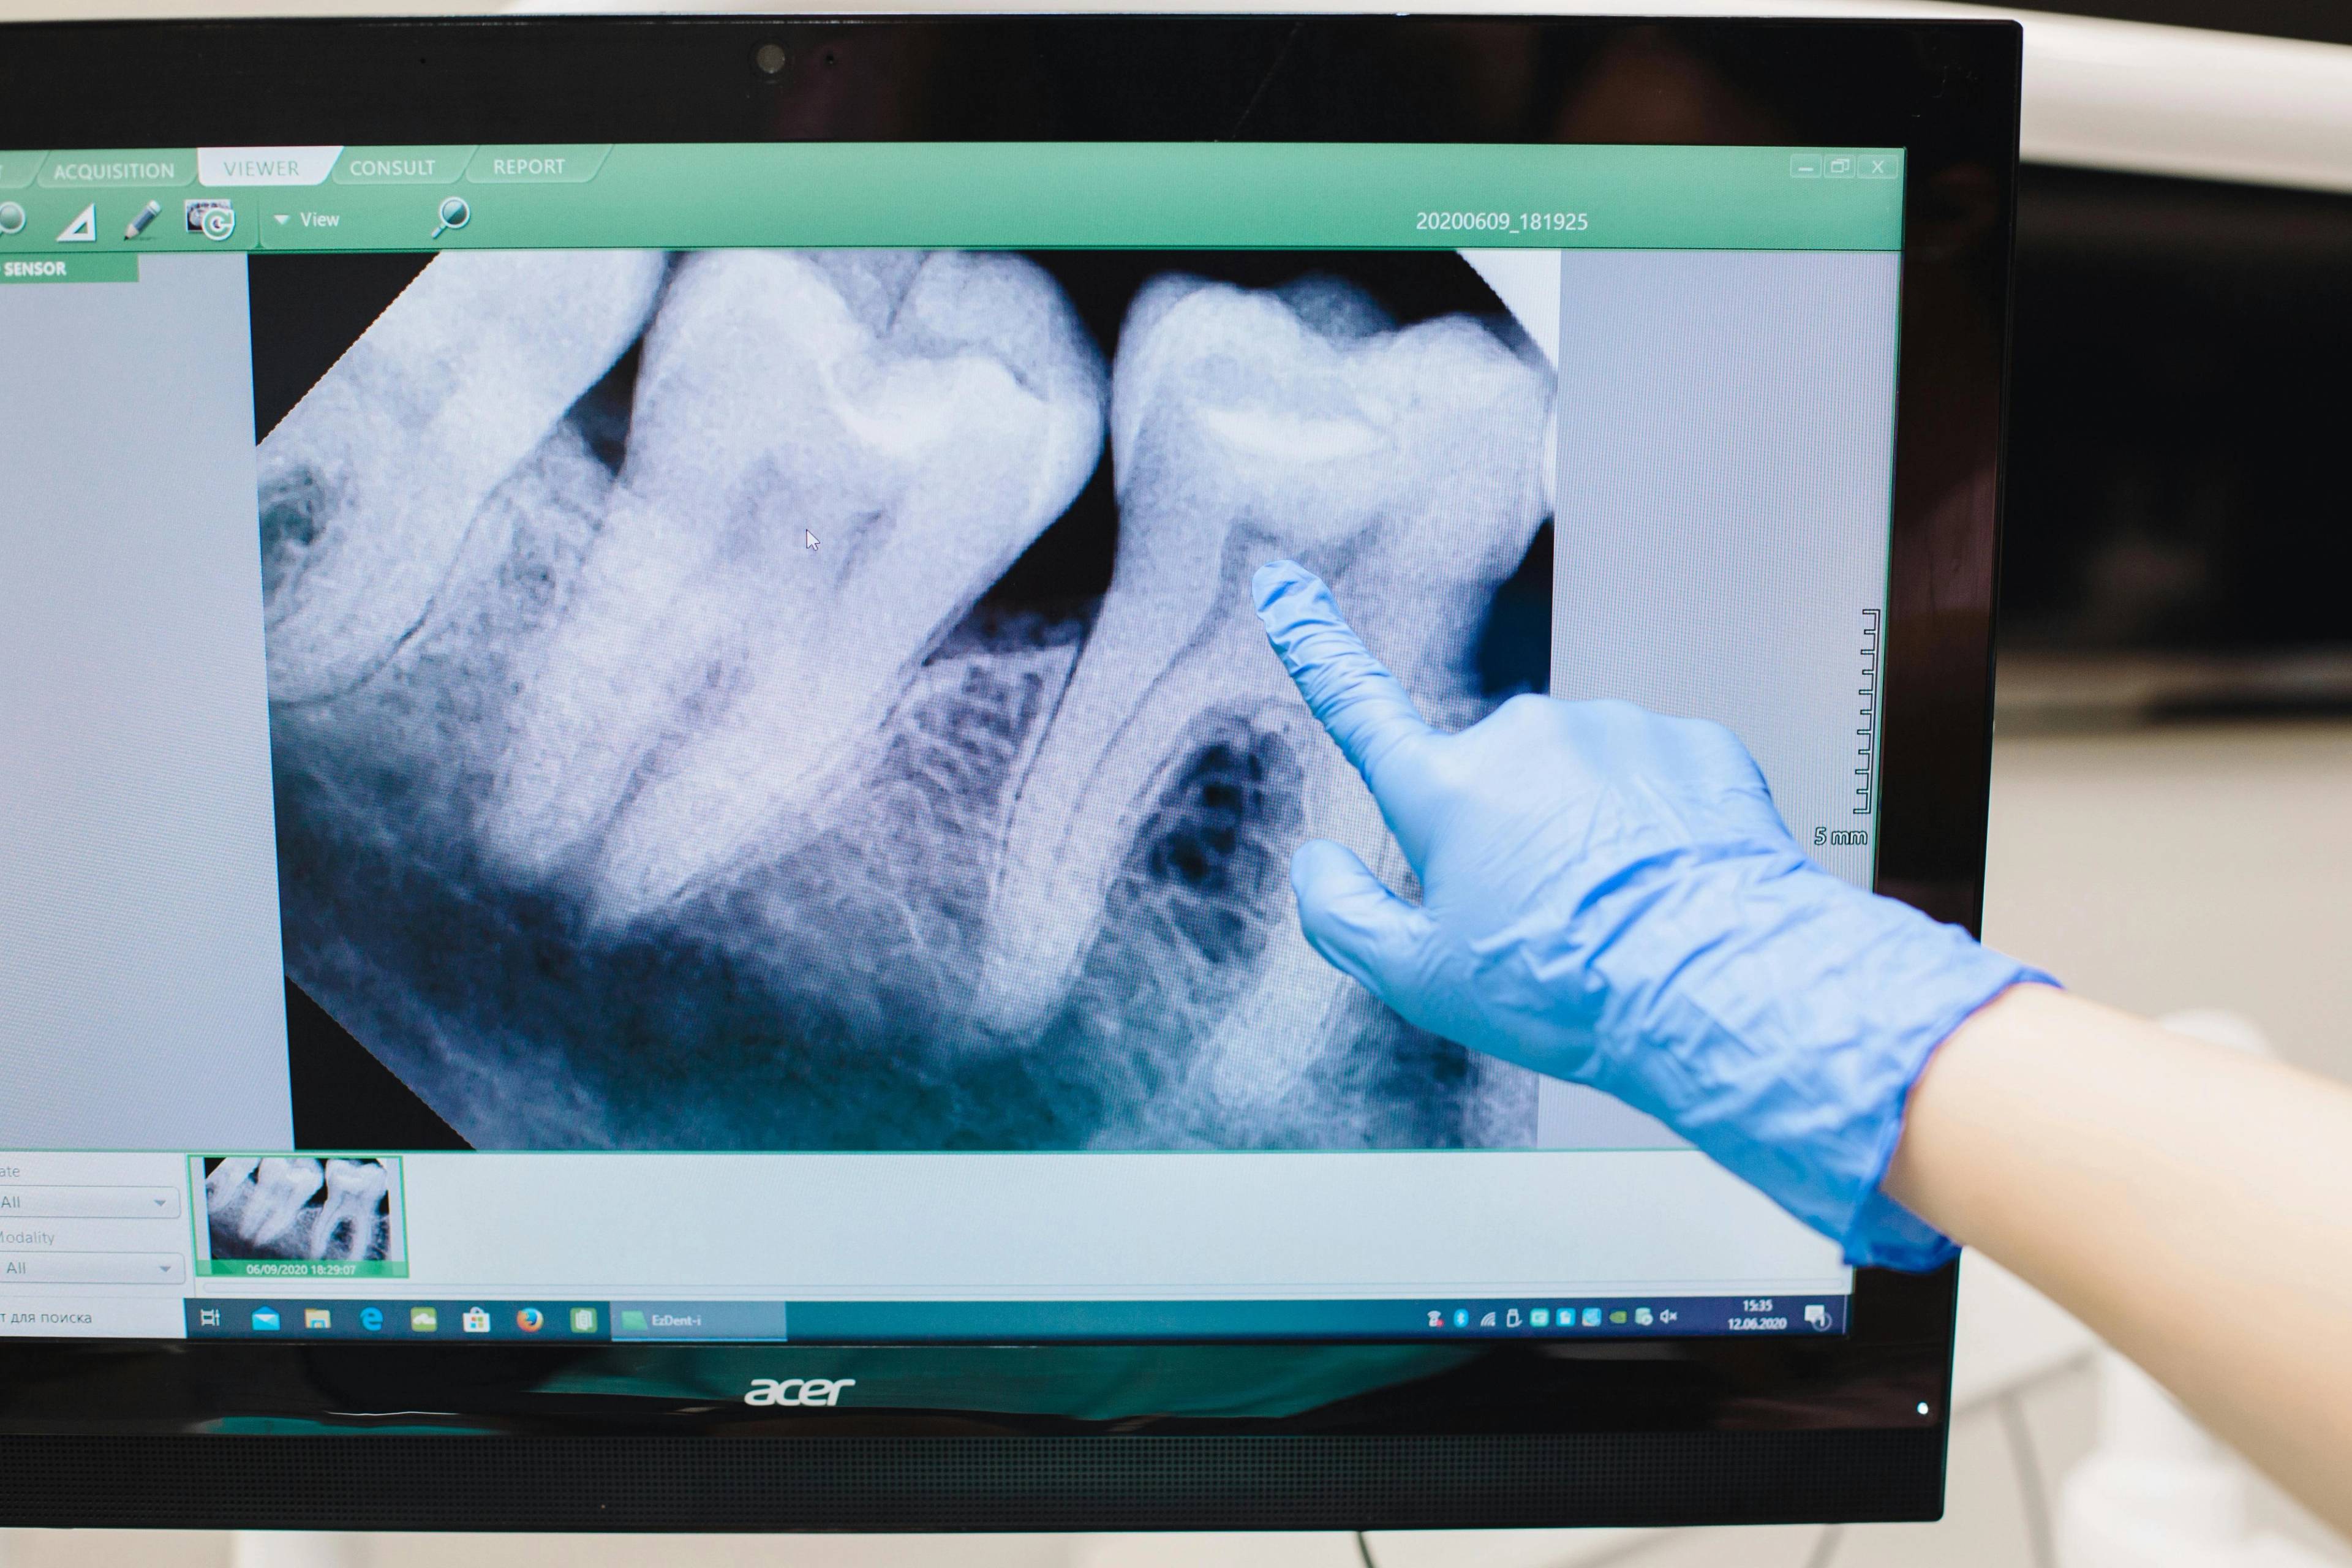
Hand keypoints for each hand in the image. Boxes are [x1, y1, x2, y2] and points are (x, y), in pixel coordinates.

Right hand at [1253, 559, 2049, 1268]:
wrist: (1721, 987)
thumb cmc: (1564, 991)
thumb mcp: (1421, 980)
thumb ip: (1344, 917)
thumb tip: (1314, 862)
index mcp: (1445, 790)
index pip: (1358, 704)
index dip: (1313, 643)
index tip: (1281, 585)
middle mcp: (1523, 736)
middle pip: (1493, 781)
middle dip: (1510, 834)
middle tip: (1547, 925)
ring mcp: (1615, 730)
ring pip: (1582, 778)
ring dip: (1592, 831)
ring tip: (1623, 918)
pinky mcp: (1697, 744)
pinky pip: (1659, 779)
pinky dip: (1661, 826)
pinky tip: (1678, 890)